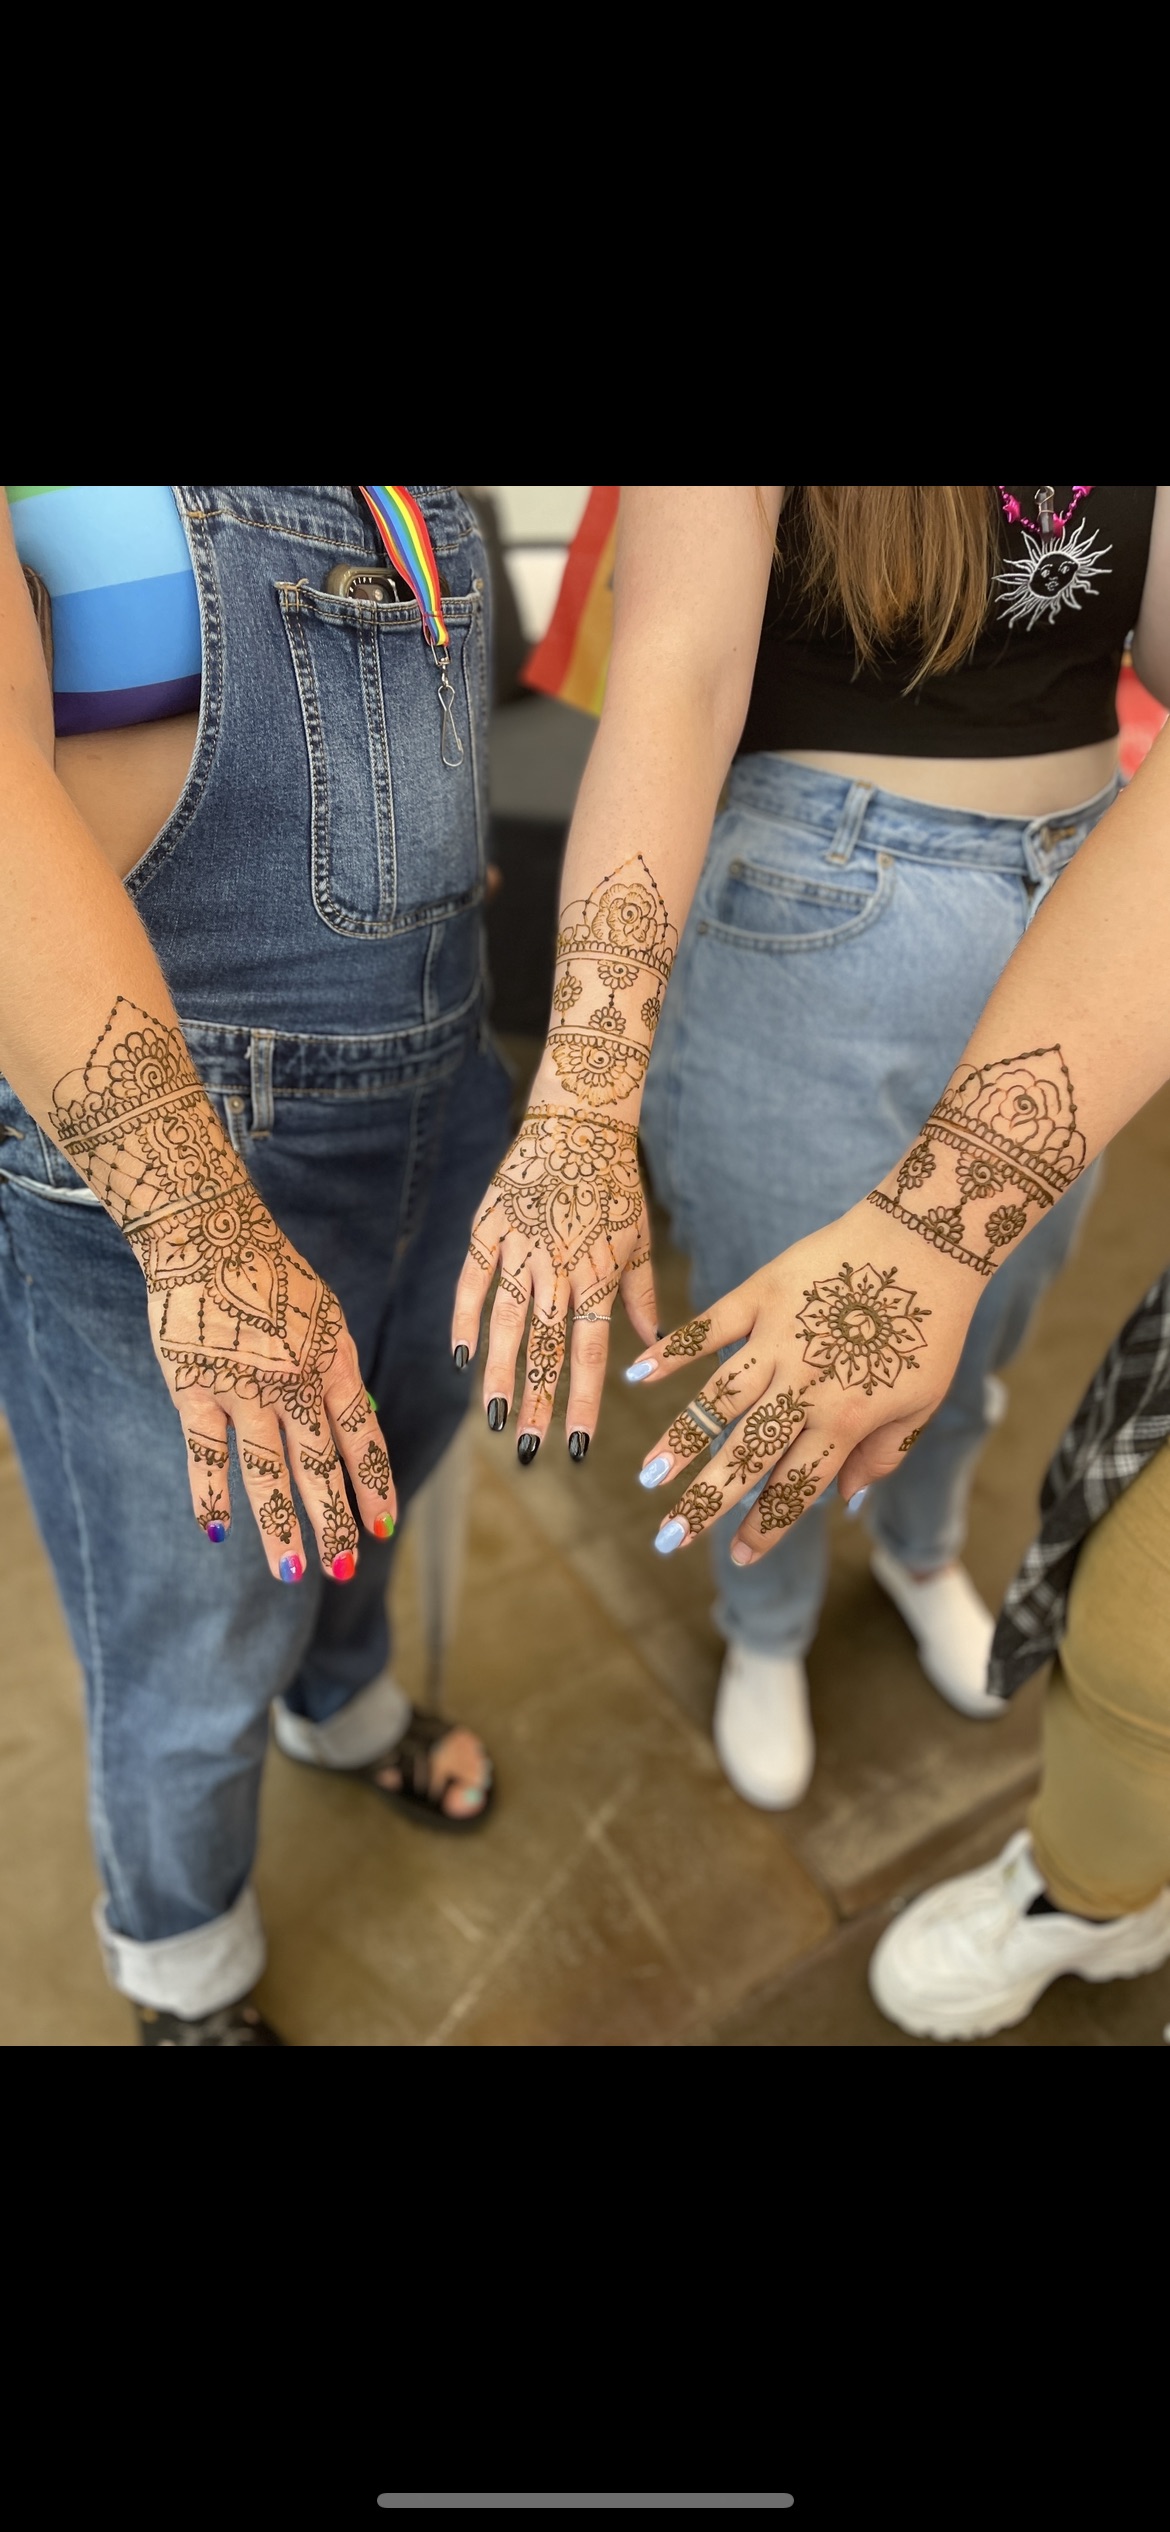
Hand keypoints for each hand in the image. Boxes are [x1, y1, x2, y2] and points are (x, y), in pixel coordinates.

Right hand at [144, 1202, 394, 1581]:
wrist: (207, 1235)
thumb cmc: (269, 1272)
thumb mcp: (323, 1314)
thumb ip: (334, 1369)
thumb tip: (354, 1423)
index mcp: (332, 1361)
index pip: (361, 1439)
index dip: (373, 1487)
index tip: (384, 1527)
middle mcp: (294, 1383)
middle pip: (319, 1467)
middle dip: (335, 1522)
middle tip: (344, 1566)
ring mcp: (244, 1391)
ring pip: (267, 1473)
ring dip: (281, 1526)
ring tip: (292, 1571)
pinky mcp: (195, 1392)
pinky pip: (206, 1456)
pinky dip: (210, 1497)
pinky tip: (219, 1533)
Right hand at [451, 1101, 658, 1450]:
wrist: (578, 1119)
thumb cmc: (615, 1181)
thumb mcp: (638, 1238)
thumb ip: (641, 1296)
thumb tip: (656, 1346)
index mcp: (599, 1276)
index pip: (590, 1353)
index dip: (581, 1403)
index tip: (576, 1447)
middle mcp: (559, 1269)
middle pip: (548, 1349)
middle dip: (539, 1404)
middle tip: (530, 1450)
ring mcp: (520, 1248)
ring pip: (509, 1324)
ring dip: (502, 1375)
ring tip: (497, 1420)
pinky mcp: (488, 1226)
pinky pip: (472, 1280)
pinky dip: (464, 1319)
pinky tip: (460, 1359)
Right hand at [630, 1198, 979, 1562]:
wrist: (928, 1240)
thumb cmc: (928, 1328)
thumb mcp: (923, 1402)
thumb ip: (884, 1455)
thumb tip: (846, 1504)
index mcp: (847, 1418)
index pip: (797, 1487)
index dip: (767, 1528)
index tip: (738, 1559)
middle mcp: (806, 1386)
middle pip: (747, 1456)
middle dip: (706, 1503)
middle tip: (668, 1539)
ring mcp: (780, 1338)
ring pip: (720, 1400)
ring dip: (681, 1441)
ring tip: (649, 1477)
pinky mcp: (763, 1293)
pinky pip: (711, 1327)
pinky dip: (673, 1350)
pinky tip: (637, 1374)